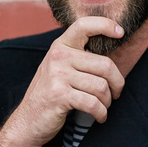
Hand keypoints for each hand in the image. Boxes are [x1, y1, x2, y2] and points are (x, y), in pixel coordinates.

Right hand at [0, 17, 125, 146]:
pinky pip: (93, 103)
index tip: (120, 33)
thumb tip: (112, 55)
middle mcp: (58, 56)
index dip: (105, 25)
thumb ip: (78, 58)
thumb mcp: (59, 69)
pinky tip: (100, 116)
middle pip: (105, 64)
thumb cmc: (49, 96)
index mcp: (60, 46)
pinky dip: (101, 113)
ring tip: (103, 106)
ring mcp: (57, 75)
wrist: (27, 121)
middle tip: (116, 93)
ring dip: (108, 101)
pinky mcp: (59, 95)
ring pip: (101, 86)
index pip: (84, 26)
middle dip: (117, 83)